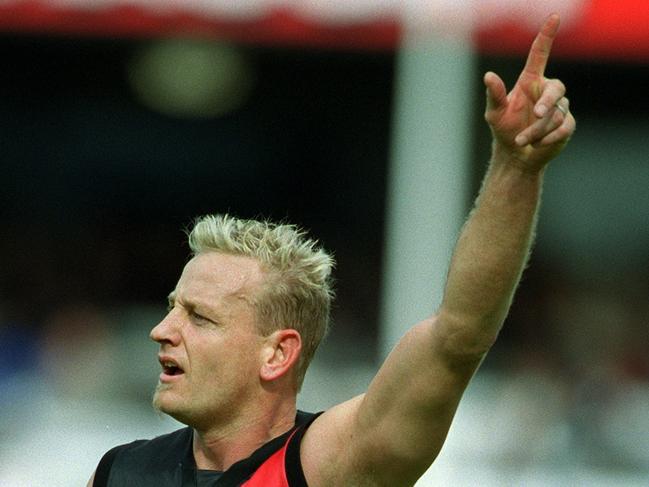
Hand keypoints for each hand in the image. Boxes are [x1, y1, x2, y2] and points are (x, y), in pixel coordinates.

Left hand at [484, 13, 575, 171]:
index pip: (540, 54)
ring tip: (522, 140)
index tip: (554, 17)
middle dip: (546, 102)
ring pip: (556, 115)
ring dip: (536, 130)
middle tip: (535, 114)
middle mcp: (547, 90)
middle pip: (557, 88)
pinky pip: (562, 128)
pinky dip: (546, 139)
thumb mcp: (494, 113)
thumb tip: (488, 76)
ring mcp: (560, 107)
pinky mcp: (567, 124)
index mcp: (530, 81)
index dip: (547, 35)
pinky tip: (536, 145)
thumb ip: (494, 95)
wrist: (516, 155)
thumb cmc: (504, 129)